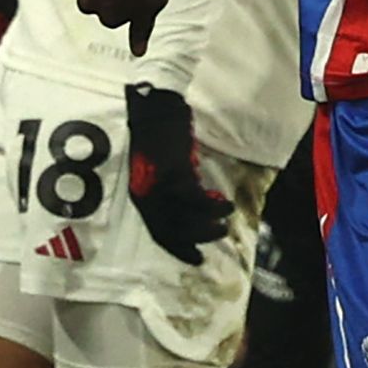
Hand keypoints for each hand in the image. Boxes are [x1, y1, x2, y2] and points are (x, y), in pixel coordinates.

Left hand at [124, 84, 234, 262]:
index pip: (159, 232)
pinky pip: (198, 199)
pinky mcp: (175, 173)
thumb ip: (173, 189)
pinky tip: (227, 203)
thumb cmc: (160, 136)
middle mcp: (147, 195)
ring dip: (208, 225)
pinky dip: (215, 206)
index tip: (197, 259)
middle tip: (218, 234)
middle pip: (172, 230)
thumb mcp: (160, 170)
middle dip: (197, 238)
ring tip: (225, 221)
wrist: (157, 108)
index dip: (179, 248)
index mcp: (141, 195)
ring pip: (186, 219)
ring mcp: (159, 185)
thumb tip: (196, 204)